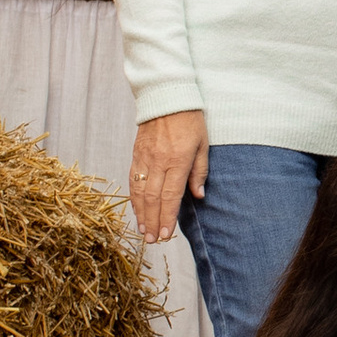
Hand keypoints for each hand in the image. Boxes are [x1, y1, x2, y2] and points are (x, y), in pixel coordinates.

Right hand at [128, 108, 208, 244]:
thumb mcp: (203, 144)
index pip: (170, 196)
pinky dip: (133, 197)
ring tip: (143, 231)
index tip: (166, 235)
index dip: (167, 217)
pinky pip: (133, 179)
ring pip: (139, 191)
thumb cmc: (190, 120)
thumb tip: (198, 196)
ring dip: (141, 214)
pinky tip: (136, 209)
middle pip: (153, 198)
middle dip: (153, 222)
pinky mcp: (136, 153)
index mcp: (178, 160)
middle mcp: (158, 161)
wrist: (166, 96)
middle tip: (153, 240)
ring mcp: (144, 157)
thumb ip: (200, 171)